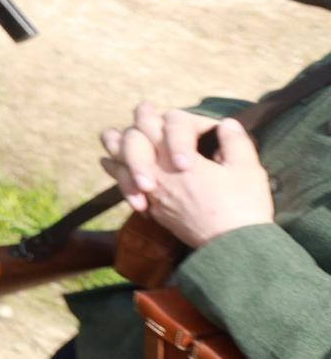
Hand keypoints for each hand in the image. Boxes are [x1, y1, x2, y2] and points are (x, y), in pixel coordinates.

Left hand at [99, 105, 277, 249]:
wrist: (233, 247)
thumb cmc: (244, 206)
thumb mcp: (247, 169)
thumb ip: (235, 141)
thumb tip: (225, 124)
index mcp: (180, 158)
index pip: (159, 124)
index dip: (163, 114)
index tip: (170, 115)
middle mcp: (158, 172)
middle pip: (133, 139)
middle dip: (139, 122)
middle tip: (144, 110)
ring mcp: (152, 191)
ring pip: (120, 162)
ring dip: (116, 146)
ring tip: (112, 136)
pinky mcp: (153, 208)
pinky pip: (122, 185)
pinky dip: (116, 171)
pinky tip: (110, 165)